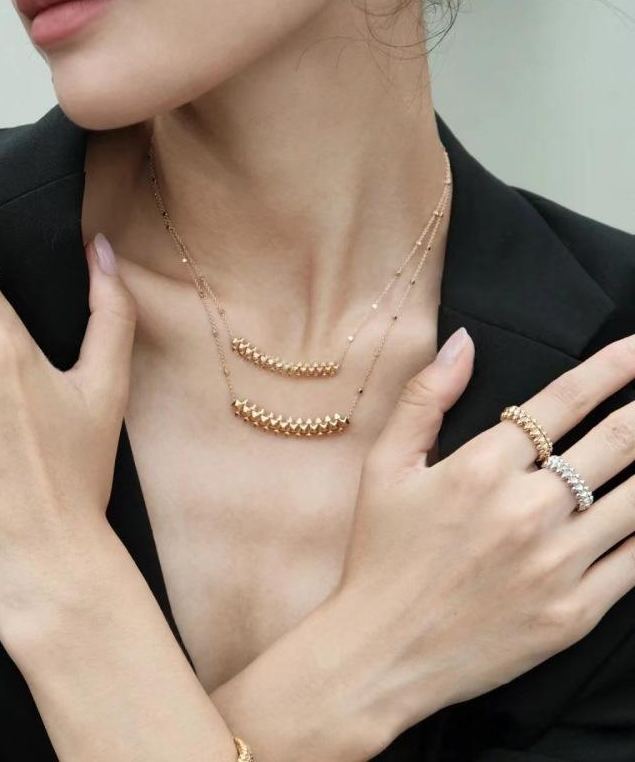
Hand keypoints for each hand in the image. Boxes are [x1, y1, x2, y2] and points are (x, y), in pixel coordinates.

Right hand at [333, 326, 634, 731]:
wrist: (384, 650)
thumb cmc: (381, 553)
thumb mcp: (384, 467)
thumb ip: (424, 398)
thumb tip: (463, 342)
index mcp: (481, 468)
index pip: (564, 401)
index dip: (612, 367)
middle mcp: (528, 510)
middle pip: (617, 441)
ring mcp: (557, 564)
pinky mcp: (574, 613)